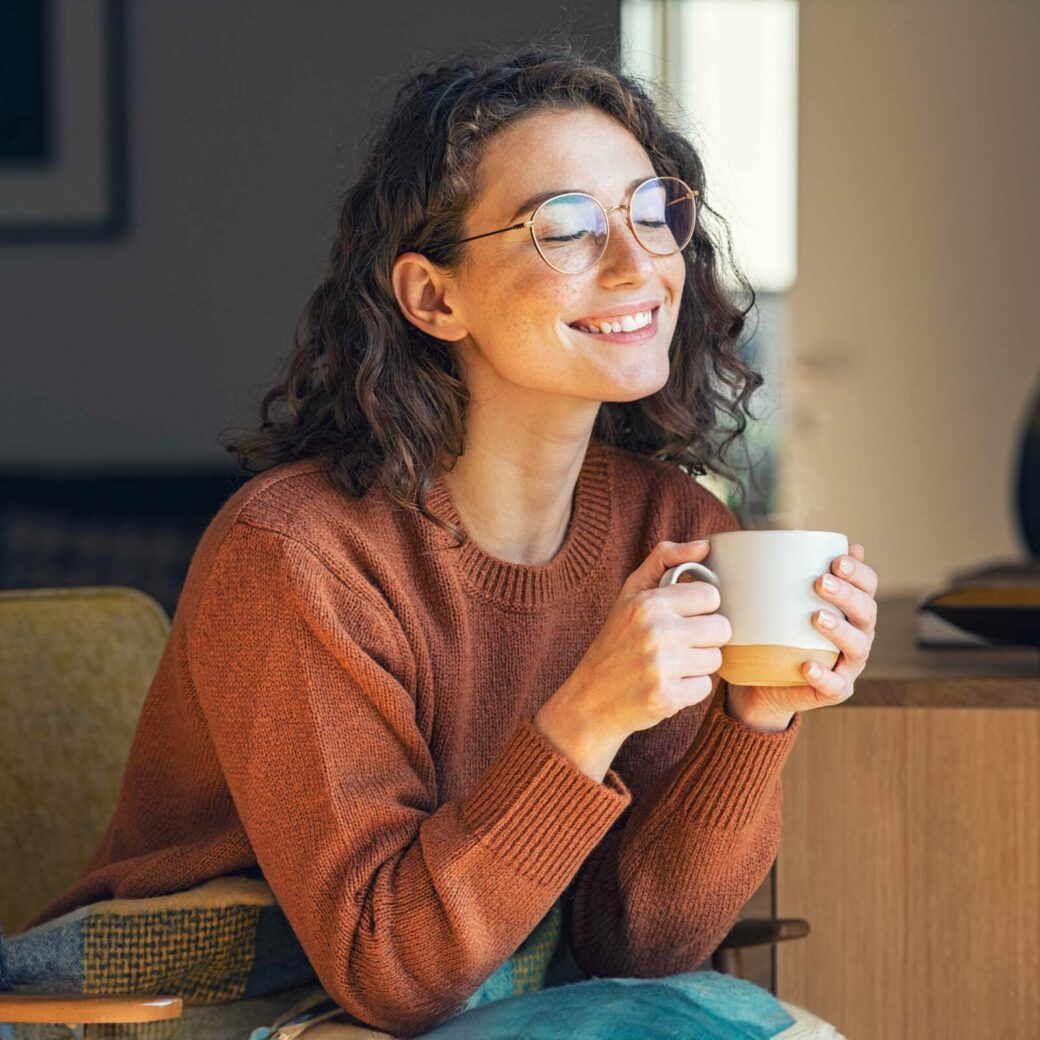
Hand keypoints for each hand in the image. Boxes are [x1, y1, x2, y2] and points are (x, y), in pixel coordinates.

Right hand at [534, 539, 731, 777]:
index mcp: (648, 603)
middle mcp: (655, 632)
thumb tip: (705, 545)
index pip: (711, 596)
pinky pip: (705, 687)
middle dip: (705, 637)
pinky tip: (667, 684)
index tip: (683, 617)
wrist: (590, 699)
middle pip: (721, 628)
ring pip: (716, 659)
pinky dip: (690, 689)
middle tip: (680, 643)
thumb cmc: (616, 641)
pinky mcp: (667, 697)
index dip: (701, 608)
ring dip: (698, 664)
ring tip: (671, 665)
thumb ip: (664, 560)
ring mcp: (661, 666)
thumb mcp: (630, 594)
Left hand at [726, 542, 878, 730]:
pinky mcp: (834, 690)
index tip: (836, 559)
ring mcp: (848, 665)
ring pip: (858, 647)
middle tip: (820, 582)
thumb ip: (785, 572)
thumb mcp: (778, 600)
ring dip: (840, 630)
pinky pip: (835, 685)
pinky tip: (808, 666)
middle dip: (847, 594)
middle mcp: (857, 634)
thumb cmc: (775, 631)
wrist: (763, 681)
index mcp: (850, 609)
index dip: (859, 573)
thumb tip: (778, 534)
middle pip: (866, 612)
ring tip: (816, 617)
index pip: (867, 586)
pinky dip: (824, 676)